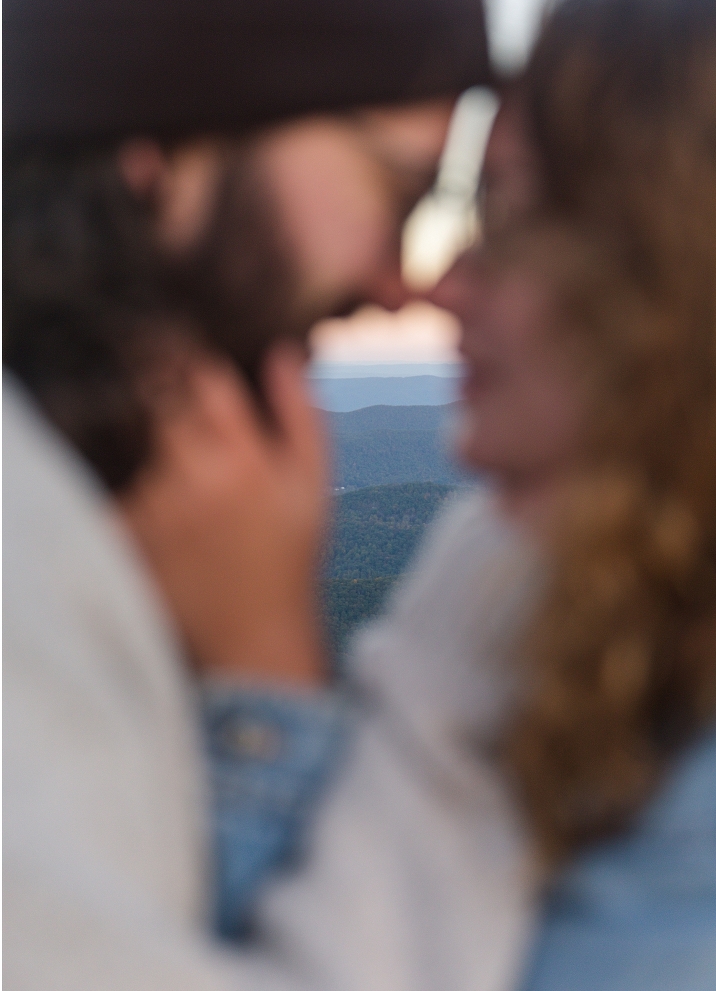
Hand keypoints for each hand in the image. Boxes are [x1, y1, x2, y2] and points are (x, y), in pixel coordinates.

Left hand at [118, 343, 329, 685]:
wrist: (254, 637)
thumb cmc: (291, 559)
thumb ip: (301, 411)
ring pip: (148, 461)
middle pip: (165, 415)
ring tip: (203, 521)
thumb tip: (284, 352)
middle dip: (184, 430)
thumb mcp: (313, 482)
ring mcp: (156, 509)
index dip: (202, 382)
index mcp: (243, 457)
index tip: (207, 398)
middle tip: (211, 473)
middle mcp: (193, 478)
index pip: (204, 382)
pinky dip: (150, 511)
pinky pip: (128, 499)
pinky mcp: (130, 537)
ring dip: (169, 476)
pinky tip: (182, 542)